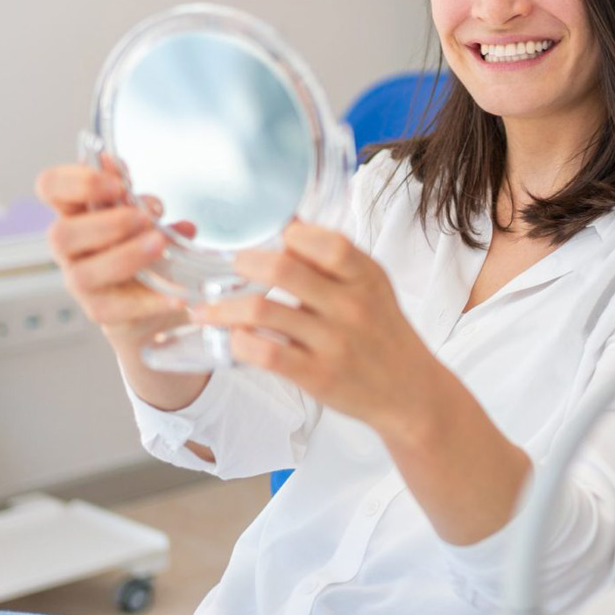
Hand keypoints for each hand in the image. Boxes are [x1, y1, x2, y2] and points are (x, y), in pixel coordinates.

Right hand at [35, 162, 186, 336]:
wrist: (155, 297)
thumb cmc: (143, 247)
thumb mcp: (146, 217)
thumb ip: (138, 199)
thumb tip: (137, 186)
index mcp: (76, 213)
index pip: (50, 187)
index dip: (75, 181)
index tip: (117, 182)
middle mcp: (71, 248)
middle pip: (61, 235)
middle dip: (105, 223)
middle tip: (144, 218)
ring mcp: (81, 282)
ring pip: (83, 274)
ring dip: (124, 256)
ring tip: (160, 245)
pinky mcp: (101, 311)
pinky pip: (119, 309)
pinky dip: (151, 300)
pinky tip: (177, 293)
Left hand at [190, 220, 444, 439]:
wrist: (409, 392)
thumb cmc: (383, 333)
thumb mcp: (371, 287)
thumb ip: (334, 257)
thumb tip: (290, 223)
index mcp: (366, 277)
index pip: (325, 241)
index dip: (291, 236)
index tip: (272, 240)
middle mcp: (352, 307)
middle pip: (283, 270)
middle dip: (244, 264)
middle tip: (230, 267)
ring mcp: (334, 343)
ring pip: (263, 313)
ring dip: (224, 307)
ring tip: (205, 308)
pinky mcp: (318, 376)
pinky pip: (266, 354)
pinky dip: (240, 343)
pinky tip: (231, 338)